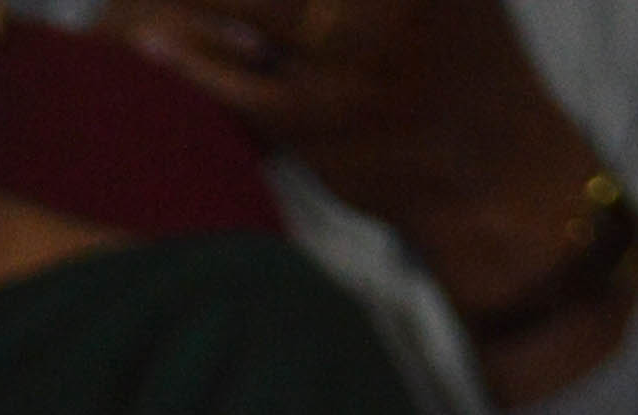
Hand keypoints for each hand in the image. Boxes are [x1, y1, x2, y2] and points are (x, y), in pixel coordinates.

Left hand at [107, 0, 604, 300]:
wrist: (500, 175)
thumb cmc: (466, 71)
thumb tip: (294, 5)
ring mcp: (352, 55)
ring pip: (247, 10)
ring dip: (192, 6)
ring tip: (138, 7)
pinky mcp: (321, 118)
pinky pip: (236, 85)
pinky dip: (189, 61)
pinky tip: (149, 40)